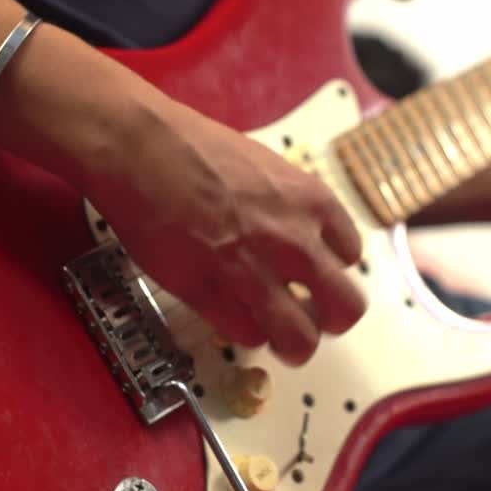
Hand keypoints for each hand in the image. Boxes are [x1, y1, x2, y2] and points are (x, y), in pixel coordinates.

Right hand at [0, 27, 366, 366]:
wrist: (138, 146)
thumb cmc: (193, 147)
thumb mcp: (266, 166)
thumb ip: (291, 206)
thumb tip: (302, 235)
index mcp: (310, 201)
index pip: (351, 255)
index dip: (334, 268)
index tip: (318, 272)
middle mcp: (292, 240)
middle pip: (344, 308)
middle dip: (331, 320)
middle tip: (314, 319)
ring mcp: (251, 271)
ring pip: (299, 339)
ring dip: (294, 344)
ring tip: (282, 339)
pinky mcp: (209, 293)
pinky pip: (248, 336)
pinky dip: (247, 333)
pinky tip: (236, 317)